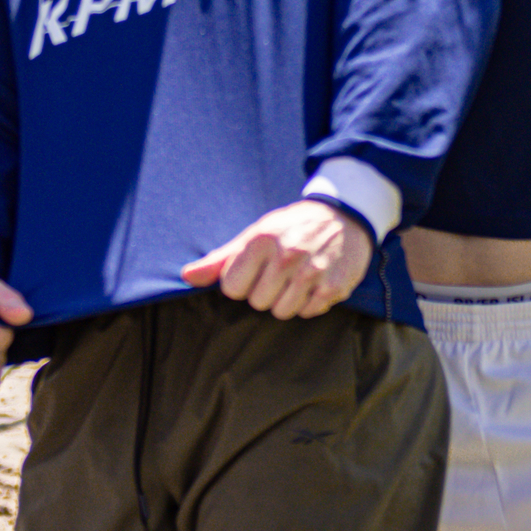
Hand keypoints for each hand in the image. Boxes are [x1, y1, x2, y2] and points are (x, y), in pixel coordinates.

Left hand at [181, 199, 371, 320]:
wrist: (344, 217)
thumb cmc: (292, 227)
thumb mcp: (255, 234)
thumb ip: (221, 259)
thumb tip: (186, 276)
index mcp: (261, 240)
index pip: (232, 288)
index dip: (242, 282)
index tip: (256, 270)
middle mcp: (286, 255)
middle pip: (257, 303)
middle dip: (266, 292)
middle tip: (280, 273)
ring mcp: (311, 272)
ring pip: (281, 312)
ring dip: (287, 300)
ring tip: (297, 278)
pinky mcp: (333, 287)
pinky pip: (307, 313)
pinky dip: (309, 303)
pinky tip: (314, 283)